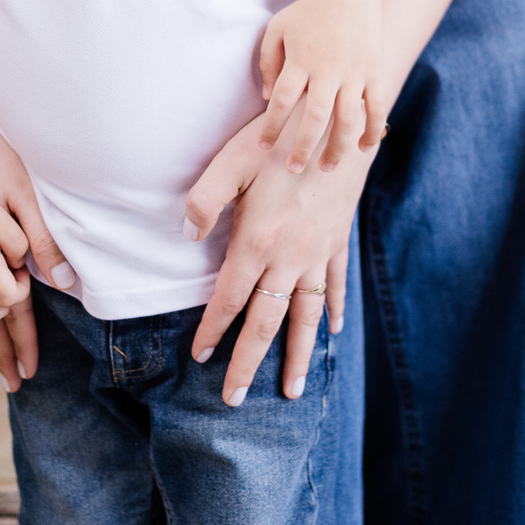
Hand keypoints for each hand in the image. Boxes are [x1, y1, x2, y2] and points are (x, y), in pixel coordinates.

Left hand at [185, 109, 375, 405]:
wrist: (336, 124)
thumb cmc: (277, 139)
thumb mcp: (230, 161)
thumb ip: (203, 201)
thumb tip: (187, 236)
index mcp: (257, 243)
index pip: (229, 299)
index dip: (213, 330)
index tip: (200, 357)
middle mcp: (289, 258)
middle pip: (265, 322)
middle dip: (249, 363)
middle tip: (235, 400)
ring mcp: (317, 253)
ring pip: (305, 317)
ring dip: (298, 356)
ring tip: (292, 392)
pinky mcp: (337, 241)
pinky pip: (335, 286)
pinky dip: (333, 312)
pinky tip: (332, 333)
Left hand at [257, 0, 384, 172]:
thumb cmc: (306, 12)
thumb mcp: (276, 29)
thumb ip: (266, 63)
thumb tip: (266, 100)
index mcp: (299, 60)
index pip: (280, 102)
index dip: (271, 128)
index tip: (264, 147)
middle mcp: (327, 70)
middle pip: (314, 118)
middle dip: (303, 148)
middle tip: (293, 169)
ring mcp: (354, 72)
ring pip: (348, 120)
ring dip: (337, 149)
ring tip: (326, 167)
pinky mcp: (374, 72)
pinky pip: (377, 107)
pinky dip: (373, 130)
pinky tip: (364, 148)